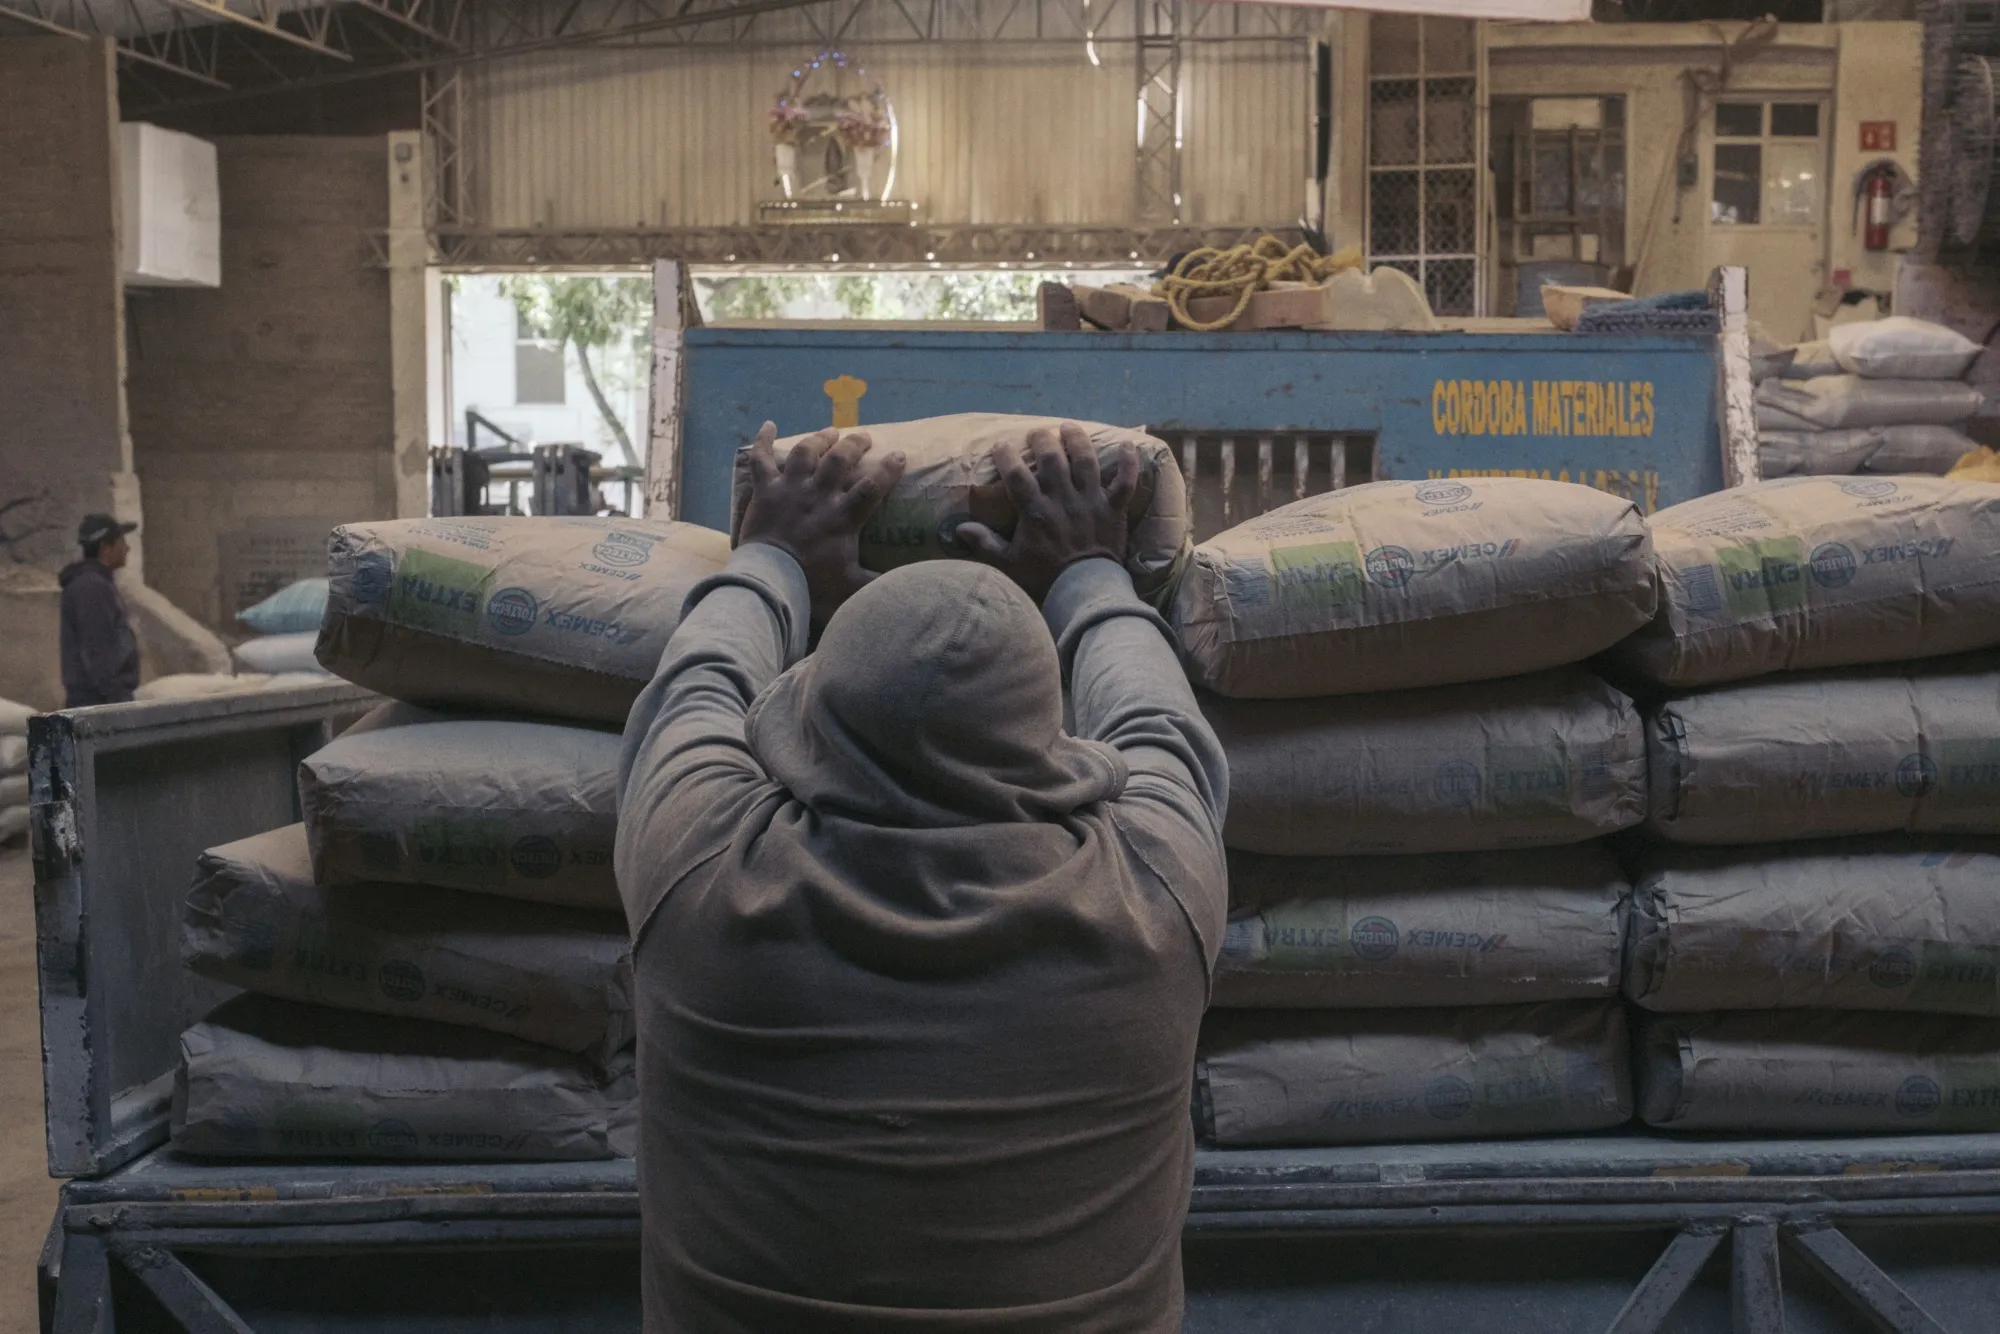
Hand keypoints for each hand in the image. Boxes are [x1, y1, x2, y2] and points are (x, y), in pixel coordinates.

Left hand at [738, 422, 904, 627]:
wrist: (770, 580)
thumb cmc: (811, 583)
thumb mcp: (852, 585)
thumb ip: (878, 582)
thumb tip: (906, 584)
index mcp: (843, 516)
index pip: (872, 486)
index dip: (888, 469)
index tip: (899, 454)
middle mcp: (819, 495)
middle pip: (840, 459)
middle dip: (854, 444)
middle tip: (864, 437)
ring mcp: (790, 488)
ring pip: (806, 452)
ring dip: (820, 438)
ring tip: (830, 431)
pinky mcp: (765, 490)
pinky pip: (761, 459)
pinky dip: (763, 440)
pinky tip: (768, 424)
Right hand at [954, 422, 1138, 603]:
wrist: (1084, 594)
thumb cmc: (1045, 579)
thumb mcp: (1009, 564)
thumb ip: (985, 544)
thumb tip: (959, 528)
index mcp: (1035, 511)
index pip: (1016, 475)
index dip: (1007, 456)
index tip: (1001, 445)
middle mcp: (1063, 500)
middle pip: (1052, 459)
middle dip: (1042, 440)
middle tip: (1036, 433)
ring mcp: (1090, 502)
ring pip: (1085, 461)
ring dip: (1077, 440)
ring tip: (1069, 427)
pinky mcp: (1113, 509)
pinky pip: (1125, 482)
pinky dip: (1129, 463)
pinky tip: (1127, 446)